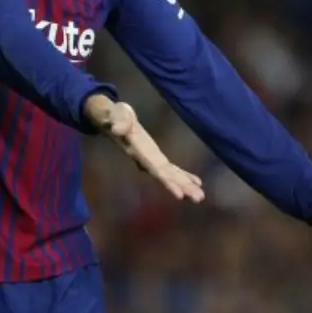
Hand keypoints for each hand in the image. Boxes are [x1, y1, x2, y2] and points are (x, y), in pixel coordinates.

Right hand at [83, 95, 202, 201]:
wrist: (111, 118)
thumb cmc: (114, 115)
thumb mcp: (115, 113)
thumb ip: (117, 121)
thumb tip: (117, 129)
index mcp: (138, 151)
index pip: (155, 170)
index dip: (167, 182)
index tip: (180, 195)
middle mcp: (146, 160)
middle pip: (166, 176)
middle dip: (182, 187)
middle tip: (198, 198)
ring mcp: (151, 159)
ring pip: (170, 175)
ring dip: (185, 185)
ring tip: (200, 196)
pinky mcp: (155, 156)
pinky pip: (171, 169)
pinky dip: (184, 176)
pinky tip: (196, 182)